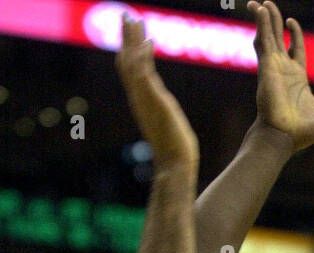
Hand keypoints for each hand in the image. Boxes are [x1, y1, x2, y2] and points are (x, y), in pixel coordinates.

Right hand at [116, 16, 197, 169]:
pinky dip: (144, 56)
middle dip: (126, 37)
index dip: (131, 50)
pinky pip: (144, 73)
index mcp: (142, 101)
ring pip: (132, 63)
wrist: (175, 164)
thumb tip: (165, 112)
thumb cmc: (175, 151)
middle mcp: (139, 98)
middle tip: (126, 15)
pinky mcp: (154, 100)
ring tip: (133, 19)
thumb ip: (163, 112)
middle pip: (126, 61)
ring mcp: (144, 99)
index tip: (136, 33)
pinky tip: (148, 42)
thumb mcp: (167, 123)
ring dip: (132, 39)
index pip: (131, 71)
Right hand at [247, 1, 313, 152]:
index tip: (291, 22)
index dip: (294, 34)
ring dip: (263, 18)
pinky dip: (262, 25)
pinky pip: (263, 40)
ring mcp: (273, 67)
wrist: (284, 137)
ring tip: (258, 3)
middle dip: (273, 21)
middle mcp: (283, 70)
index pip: (295, 49)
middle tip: (267, 5)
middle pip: (277, 38)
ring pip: (267, 36)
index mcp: (297, 78)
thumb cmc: (302, 131)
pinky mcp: (266, 66)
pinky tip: (260, 10)